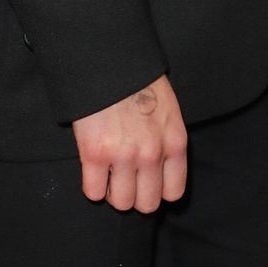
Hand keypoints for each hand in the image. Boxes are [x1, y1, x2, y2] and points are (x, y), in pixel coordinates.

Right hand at [73, 75, 188, 213]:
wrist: (111, 62)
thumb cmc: (141, 84)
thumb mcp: (169, 110)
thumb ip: (168, 142)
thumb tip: (161, 171)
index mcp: (175, 142)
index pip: (173, 192)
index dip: (158, 190)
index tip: (147, 183)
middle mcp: (152, 153)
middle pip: (147, 204)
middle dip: (136, 195)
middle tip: (126, 178)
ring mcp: (124, 155)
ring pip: (121, 202)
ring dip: (113, 191)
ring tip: (110, 172)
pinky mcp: (94, 154)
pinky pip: (93, 192)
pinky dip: (93, 186)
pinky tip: (94, 169)